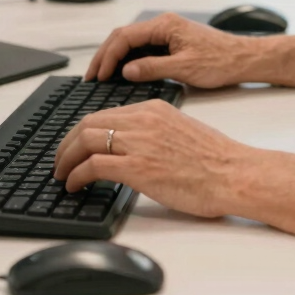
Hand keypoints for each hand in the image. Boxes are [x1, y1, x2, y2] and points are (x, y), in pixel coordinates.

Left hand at [52, 100, 249, 216]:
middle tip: (60, 161)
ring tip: (62, 175)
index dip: (82, 131)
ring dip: (66, 159)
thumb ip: (154, 133)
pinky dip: (76, 175)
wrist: (234, 174)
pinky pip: (93, 166)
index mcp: (153, 108)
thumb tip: (133, 148)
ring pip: (85, 140)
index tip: (75, 146)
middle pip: (88, 123)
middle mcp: (143, 120)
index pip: (105, 113)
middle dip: (67, 143)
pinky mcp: (138, 167)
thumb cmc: (216, 160)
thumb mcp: (180, 131)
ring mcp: (139, 143)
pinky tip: (74, 186)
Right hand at [84, 12, 255, 88]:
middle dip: (105, 55)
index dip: (108, 56)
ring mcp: (167, 33)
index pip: (125, 36)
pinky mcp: (171, 43)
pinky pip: (143, 48)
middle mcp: (163, 25)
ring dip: (115, 58)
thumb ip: (153, 68)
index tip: (98, 76)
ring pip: (131, 42)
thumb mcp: (185, 68)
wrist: (245, 59)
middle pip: (123, 36)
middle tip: (91, 77)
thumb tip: (126, 71)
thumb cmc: (221, 61)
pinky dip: (128, 60)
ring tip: (101, 77)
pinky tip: (122, 74)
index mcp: (165, 25)